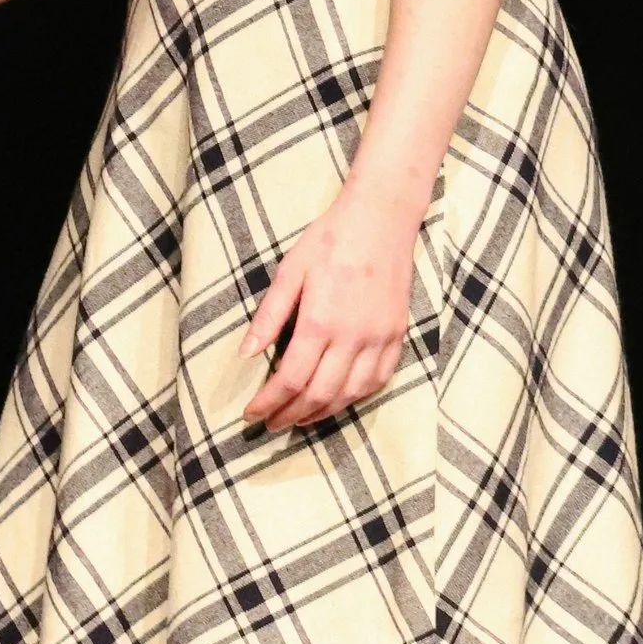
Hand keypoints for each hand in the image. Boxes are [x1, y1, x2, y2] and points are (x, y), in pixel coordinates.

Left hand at [242, 176, 421, 428]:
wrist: (381, 218)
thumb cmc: (330, 239)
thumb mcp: (290, 271)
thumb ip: (269, 316)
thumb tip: (245, 354)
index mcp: (320, 321)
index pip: (290, 379)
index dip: (269, 403)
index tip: (251, 414)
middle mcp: (353, 337)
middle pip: (319, 395)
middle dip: (291, 416)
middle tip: (271, 424)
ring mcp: (379, 339)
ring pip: (351, 394)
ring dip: (322, 413)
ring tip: (299, 418)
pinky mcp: (397, 335)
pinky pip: (378, 380)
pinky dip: (356, 397)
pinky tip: (338, 400)